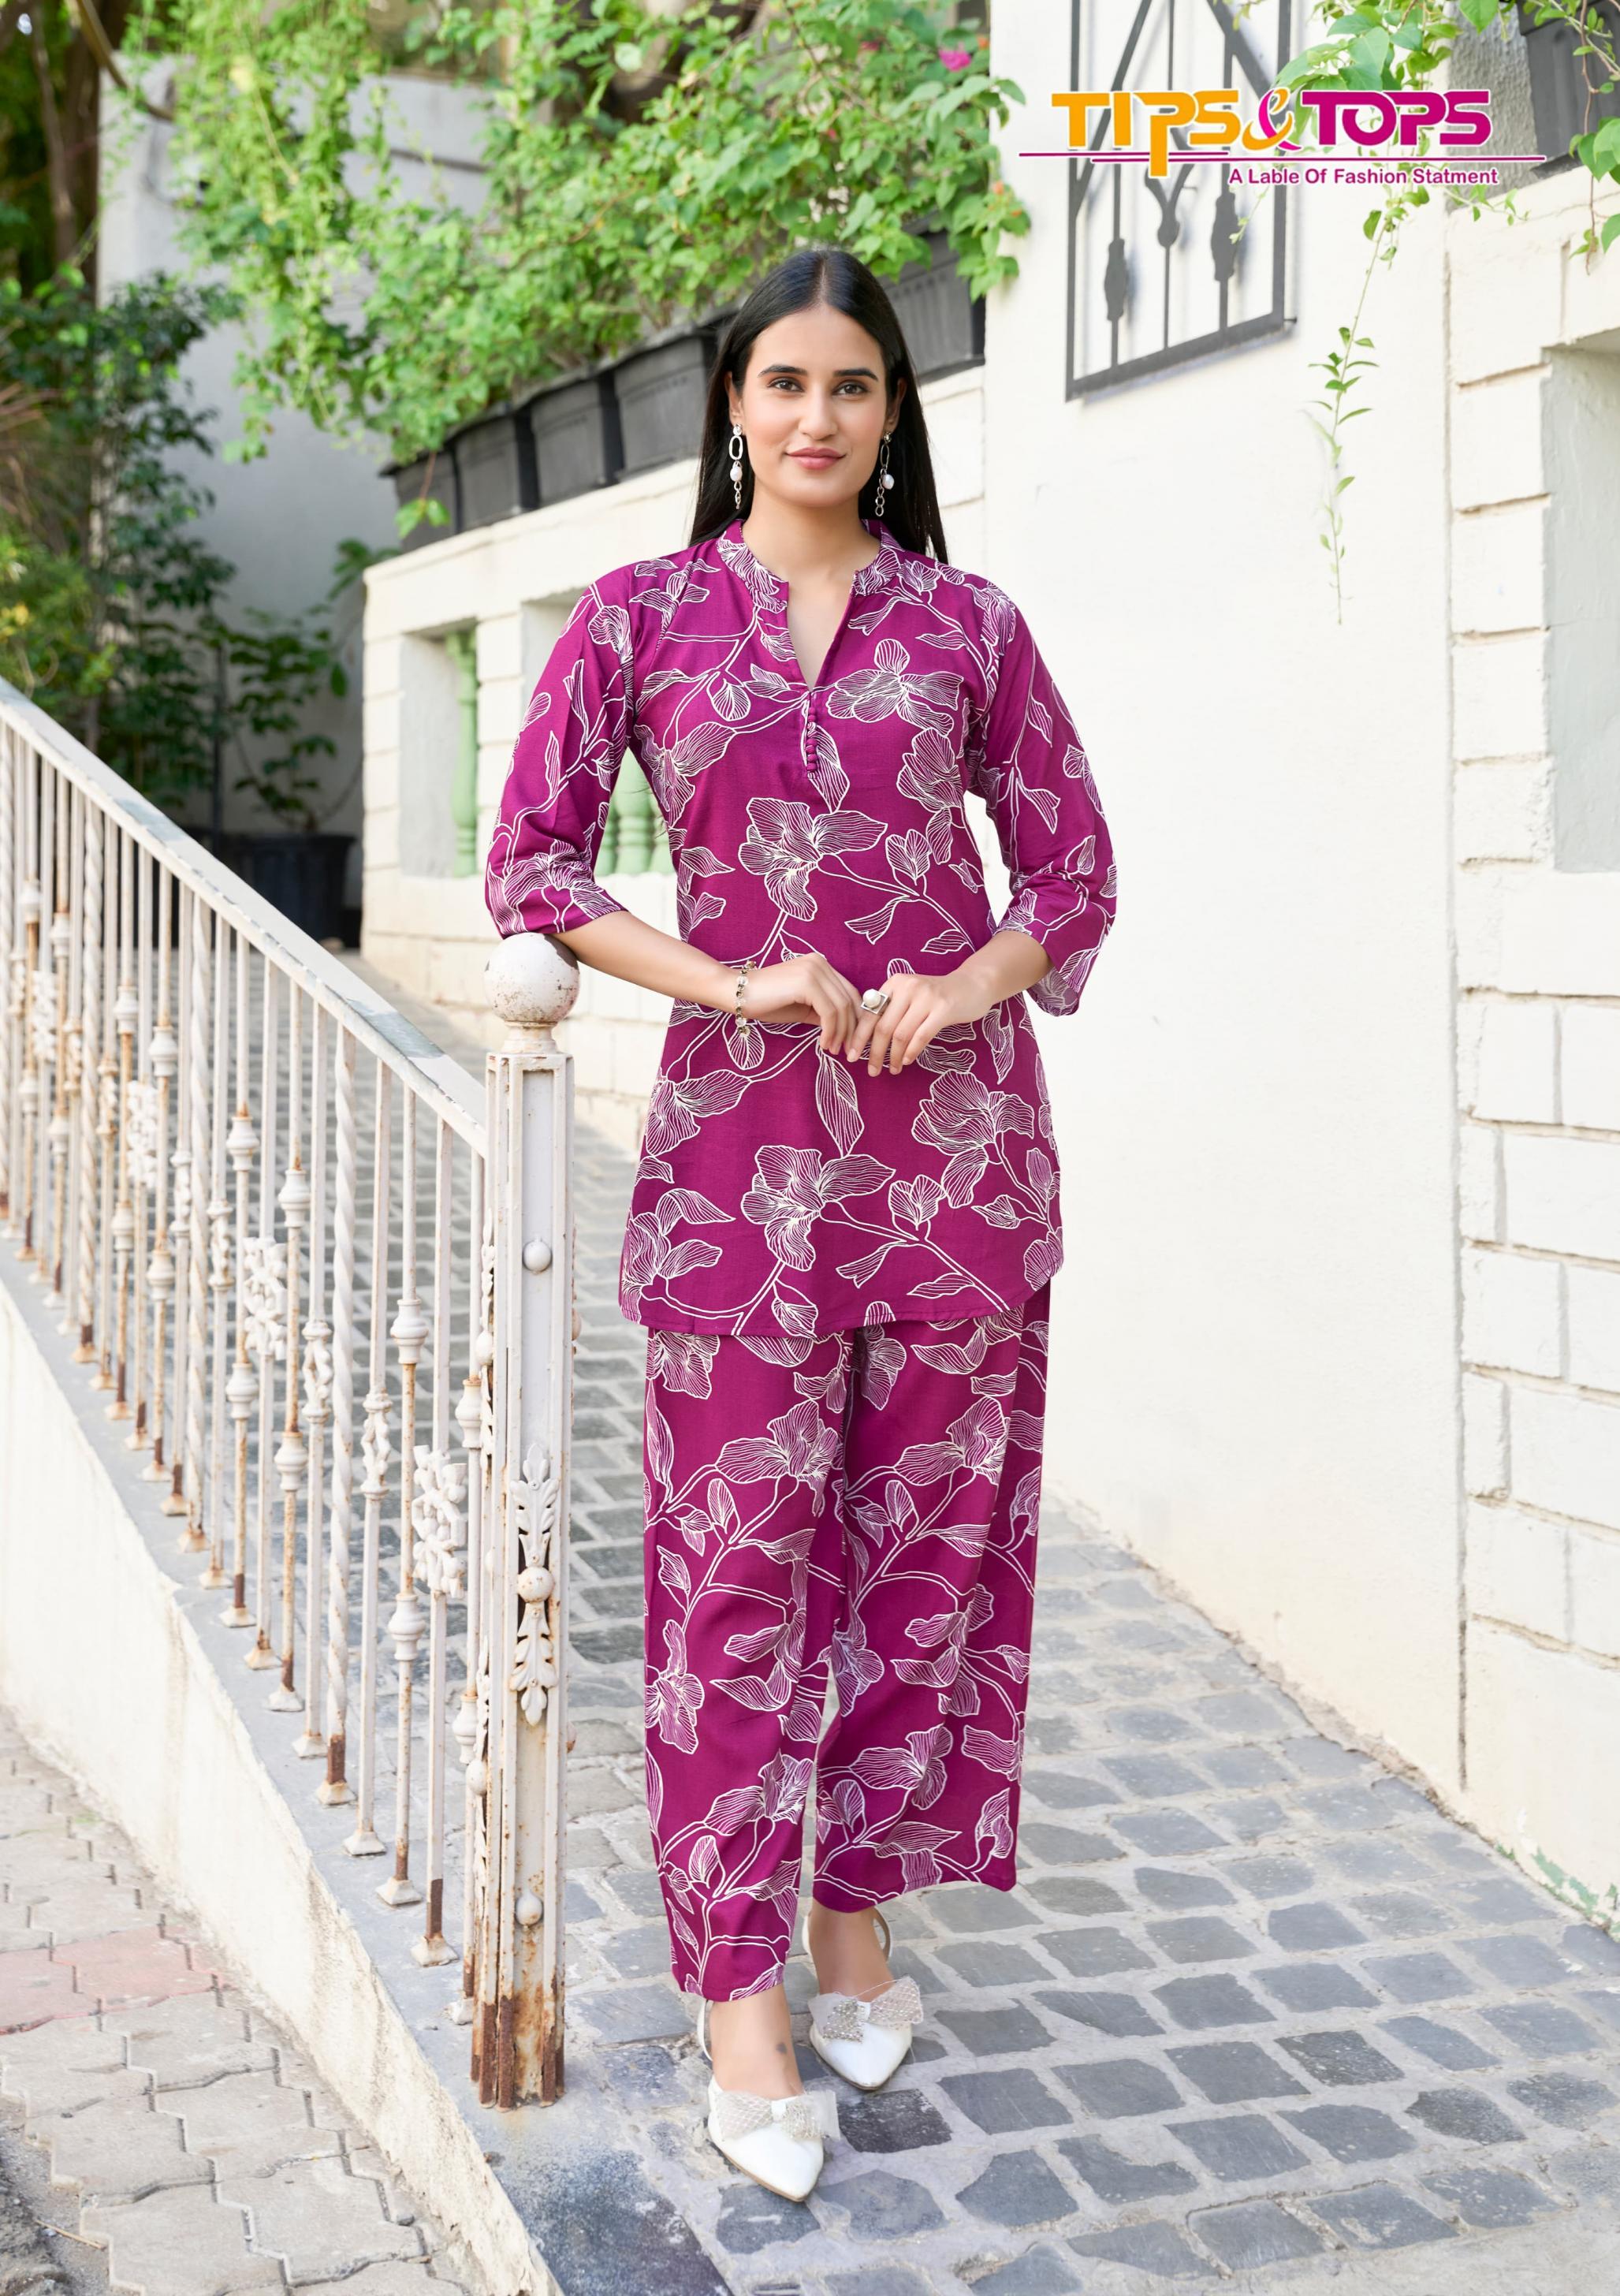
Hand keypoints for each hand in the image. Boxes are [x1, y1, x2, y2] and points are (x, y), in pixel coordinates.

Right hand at [729, 953, 865, 1053]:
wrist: (736, 993)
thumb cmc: (766, 1002)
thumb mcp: (802, 1008)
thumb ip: (824, 1013)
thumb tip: (845, 1029)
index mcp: (820, 965)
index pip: (850, 993)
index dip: (855, 1019)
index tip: (850, 1041)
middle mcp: (820, 963)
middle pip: (850, 1000)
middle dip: (851, 1029)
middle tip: (846, 1051)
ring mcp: (814, 970)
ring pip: (842, 1007)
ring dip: (840, 1033)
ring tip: (831, 1050)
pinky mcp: (807, 982)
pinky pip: (829, 1012)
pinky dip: (830, 1031)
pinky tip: (822, 1043)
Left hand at [845, 968, 998, 1075]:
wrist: (972, 985)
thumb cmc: (937, 996)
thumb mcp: (910, 996)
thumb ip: (891, 1011)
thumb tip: (867, 1040)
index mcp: (894, 983)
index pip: (870, 1014)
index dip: (859, 1037)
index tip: (851, 1056)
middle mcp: (908, 987)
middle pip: (883, 1027)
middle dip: (875, 1053)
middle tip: (872, 1070)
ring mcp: (926, 997)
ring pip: (901, 1034)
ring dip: (894, 1056)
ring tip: (892, 1069)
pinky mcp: (943, 1009)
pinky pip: (921, 1036)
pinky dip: (911, 1051)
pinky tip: (906, 1061)